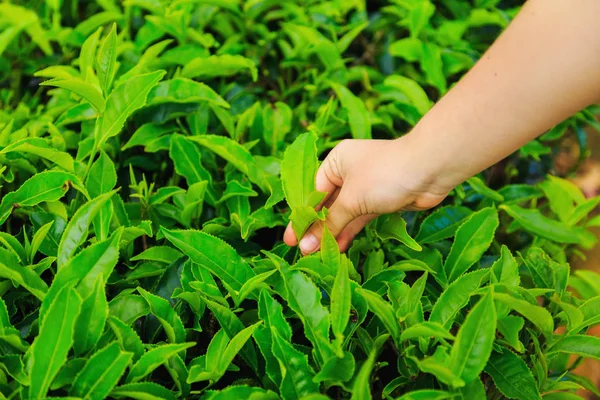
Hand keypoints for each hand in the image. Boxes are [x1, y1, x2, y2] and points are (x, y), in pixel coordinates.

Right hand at [283, 135, 451, 253]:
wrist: (430, 169)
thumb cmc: (384, 175)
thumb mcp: (351, 199)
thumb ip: (329, 223)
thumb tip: (306, 245)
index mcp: (337, 161)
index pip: (312, 192)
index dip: (302, 216)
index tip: (291, 238)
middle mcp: (349, 172)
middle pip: (327, 204)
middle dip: (316, 228)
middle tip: (300, 250)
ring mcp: (366, 187)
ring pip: (344, 214)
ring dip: (331, 233)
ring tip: (316, 255)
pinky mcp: (380, 201)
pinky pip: (359, 219)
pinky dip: (348, 232)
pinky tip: (337, 249)